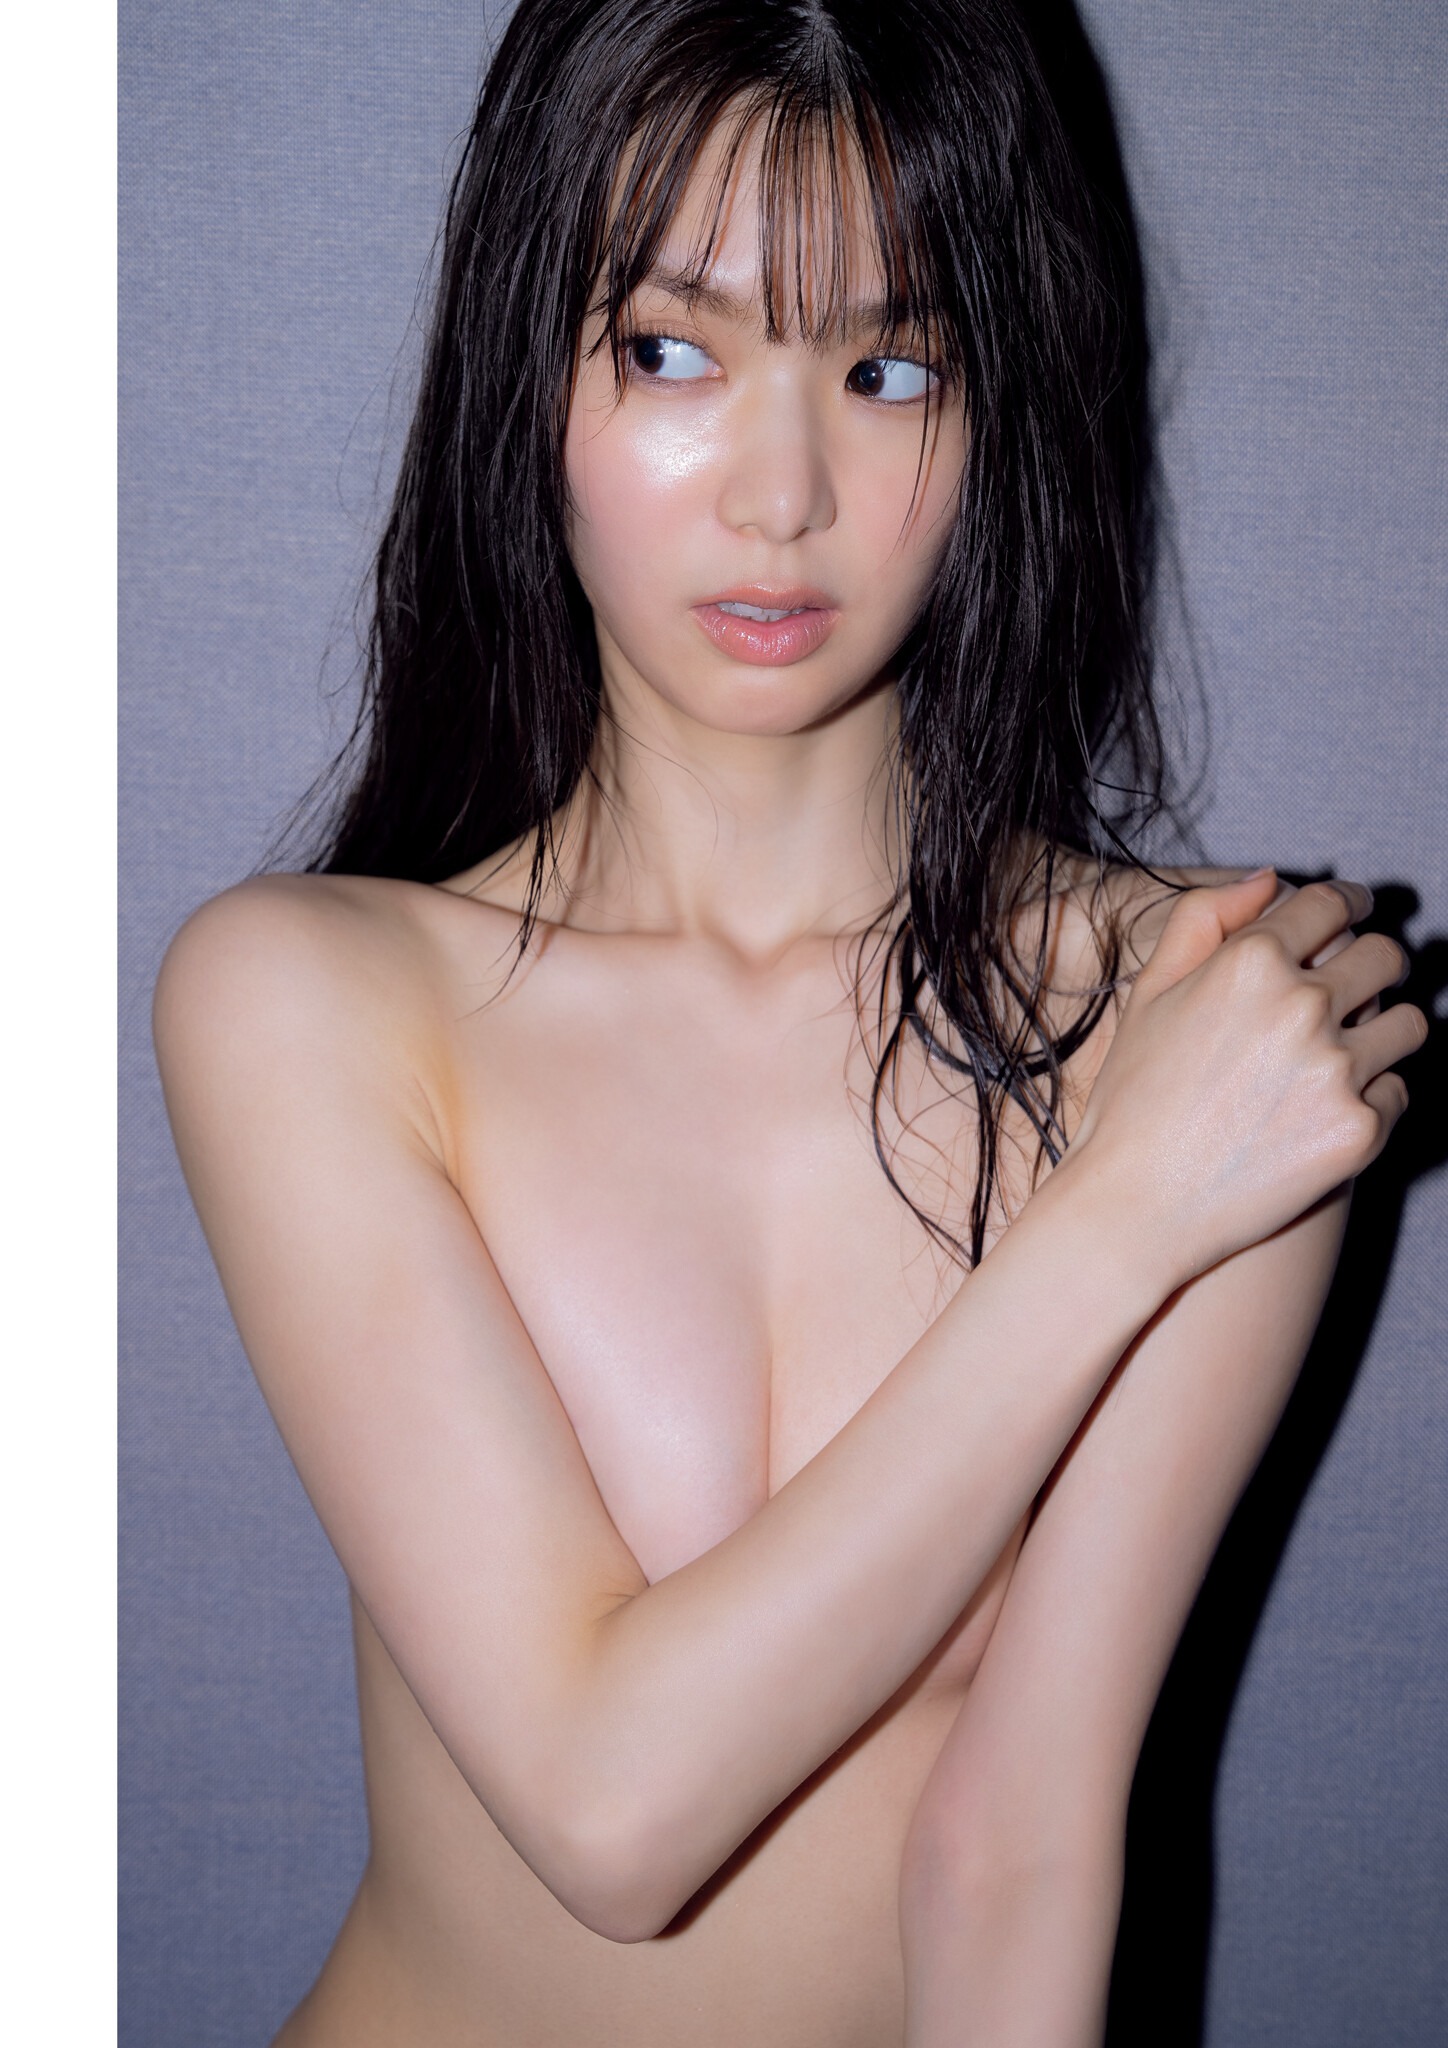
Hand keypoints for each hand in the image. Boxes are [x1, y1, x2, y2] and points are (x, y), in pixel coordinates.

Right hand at [1064, 871, 1425, 1286]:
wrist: (1135, 1206)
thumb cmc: (1133, 1100)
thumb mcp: (1148, 993)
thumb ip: (1202, 919)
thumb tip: (1270, 881)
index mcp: (1248, 963)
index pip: (1331, 904)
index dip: (1347, 902)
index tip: (1352, 912)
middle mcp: (1301, 1007)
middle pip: (1385, 956)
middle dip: (1375, 964)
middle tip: (1358, 986)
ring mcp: (1338, 1070)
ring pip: (1408, 1023)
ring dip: (1385, 1029)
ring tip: (1353, 1049)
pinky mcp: (1360, 1130)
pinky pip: (1399, 1092)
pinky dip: (1374, 1097)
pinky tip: (1329, 1108)